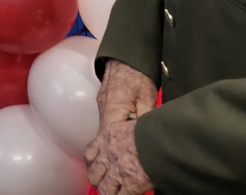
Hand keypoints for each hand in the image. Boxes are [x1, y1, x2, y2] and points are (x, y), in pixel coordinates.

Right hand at [85, 61, 158, 194]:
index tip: (127, 190)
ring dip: (96, 174)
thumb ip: (147, 122)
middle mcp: (104, 129)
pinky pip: (92, 147)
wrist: (123, 62)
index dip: (121, 179)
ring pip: (91, 158)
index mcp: (113, 124)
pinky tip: (98, 168)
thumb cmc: (136, 79)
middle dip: (104, 183)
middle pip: (97, 165)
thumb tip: (154, 142)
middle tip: (114, 194)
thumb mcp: (147, 99)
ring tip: (104, 188)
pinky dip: (93, 160)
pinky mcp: (103, 121)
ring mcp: (101, 125)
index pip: (114, 159)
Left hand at [85, 113, 152, 194]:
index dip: (92, 162)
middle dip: (98, 180)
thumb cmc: (151, 122)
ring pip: (105, 189)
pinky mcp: (132, 183)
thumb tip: (129, 129)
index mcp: (108, 136)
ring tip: (113, 192)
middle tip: (104, 183)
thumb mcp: (133, 115)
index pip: (91, 153)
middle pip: (94, 175)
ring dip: (108, 191)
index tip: (96, 167)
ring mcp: (118, 171)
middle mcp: (108, 154)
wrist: (160, 136)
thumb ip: (126, 128)